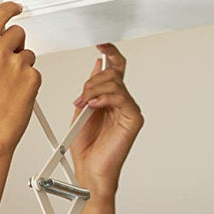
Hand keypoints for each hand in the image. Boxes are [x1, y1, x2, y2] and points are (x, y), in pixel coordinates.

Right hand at [0, 2, 40, 157]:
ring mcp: (17, 65)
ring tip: (11, 86)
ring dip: (24, 66)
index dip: (10, 8)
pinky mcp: (32, 77)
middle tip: (10, 65)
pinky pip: (36, 71)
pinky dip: (30, 81)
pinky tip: (18, 94)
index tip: (16, 7)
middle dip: (17, 44)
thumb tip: (0, 39)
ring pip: (29, 54)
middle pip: (19, 32)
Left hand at [71, 44, 143, 198]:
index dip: (110, 53)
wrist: (89, 170)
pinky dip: (103, 98)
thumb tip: (96, 66)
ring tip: (84, 105)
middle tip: (81, 97)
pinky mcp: (133, 118)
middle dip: (92, 80)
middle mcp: (121, 101)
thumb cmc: (85, 146)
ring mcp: (128, 109)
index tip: (100, 43)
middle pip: (113, 72)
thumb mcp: (81, 110)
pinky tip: (93, 106)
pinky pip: (120, 97)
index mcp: (109, 98)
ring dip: (94, 90)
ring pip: (115, 83)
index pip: (115, 68)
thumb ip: (89, 88)